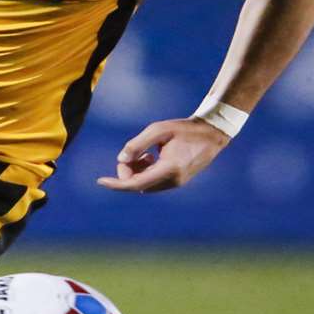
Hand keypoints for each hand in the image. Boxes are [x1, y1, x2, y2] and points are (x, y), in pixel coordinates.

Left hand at [96, 118, 231, 193]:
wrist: (212, 134)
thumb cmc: (185, 129)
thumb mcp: (159, 130)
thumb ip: (137, 144)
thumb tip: (121, 159)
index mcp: (169, 169)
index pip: (136, 183)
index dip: (117, 183)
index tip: (100, 181)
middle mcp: (173, 181)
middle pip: (138, 184)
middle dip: (128, 171)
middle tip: (131, 152)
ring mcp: (177, 183)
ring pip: (145, 185)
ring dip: (137, 171)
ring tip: (145, 153)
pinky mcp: (178, 182)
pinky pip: (153, 183)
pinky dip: (146, 172)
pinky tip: (150, 157)